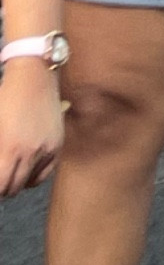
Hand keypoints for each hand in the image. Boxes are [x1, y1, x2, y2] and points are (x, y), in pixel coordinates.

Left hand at [0, 60, 64, 196]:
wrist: (34, 76)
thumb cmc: (6, 98)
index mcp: (10, 149)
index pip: (1, 185)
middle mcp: (31, 153)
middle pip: (13, 188)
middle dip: (3, 186)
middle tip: (1, 174)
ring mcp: (47, 149)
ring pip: (29, 183)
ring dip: (17, 182)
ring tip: (11, 172)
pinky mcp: (58, 144)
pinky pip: (45, 173)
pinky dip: (34, 176)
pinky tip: (26, 168)